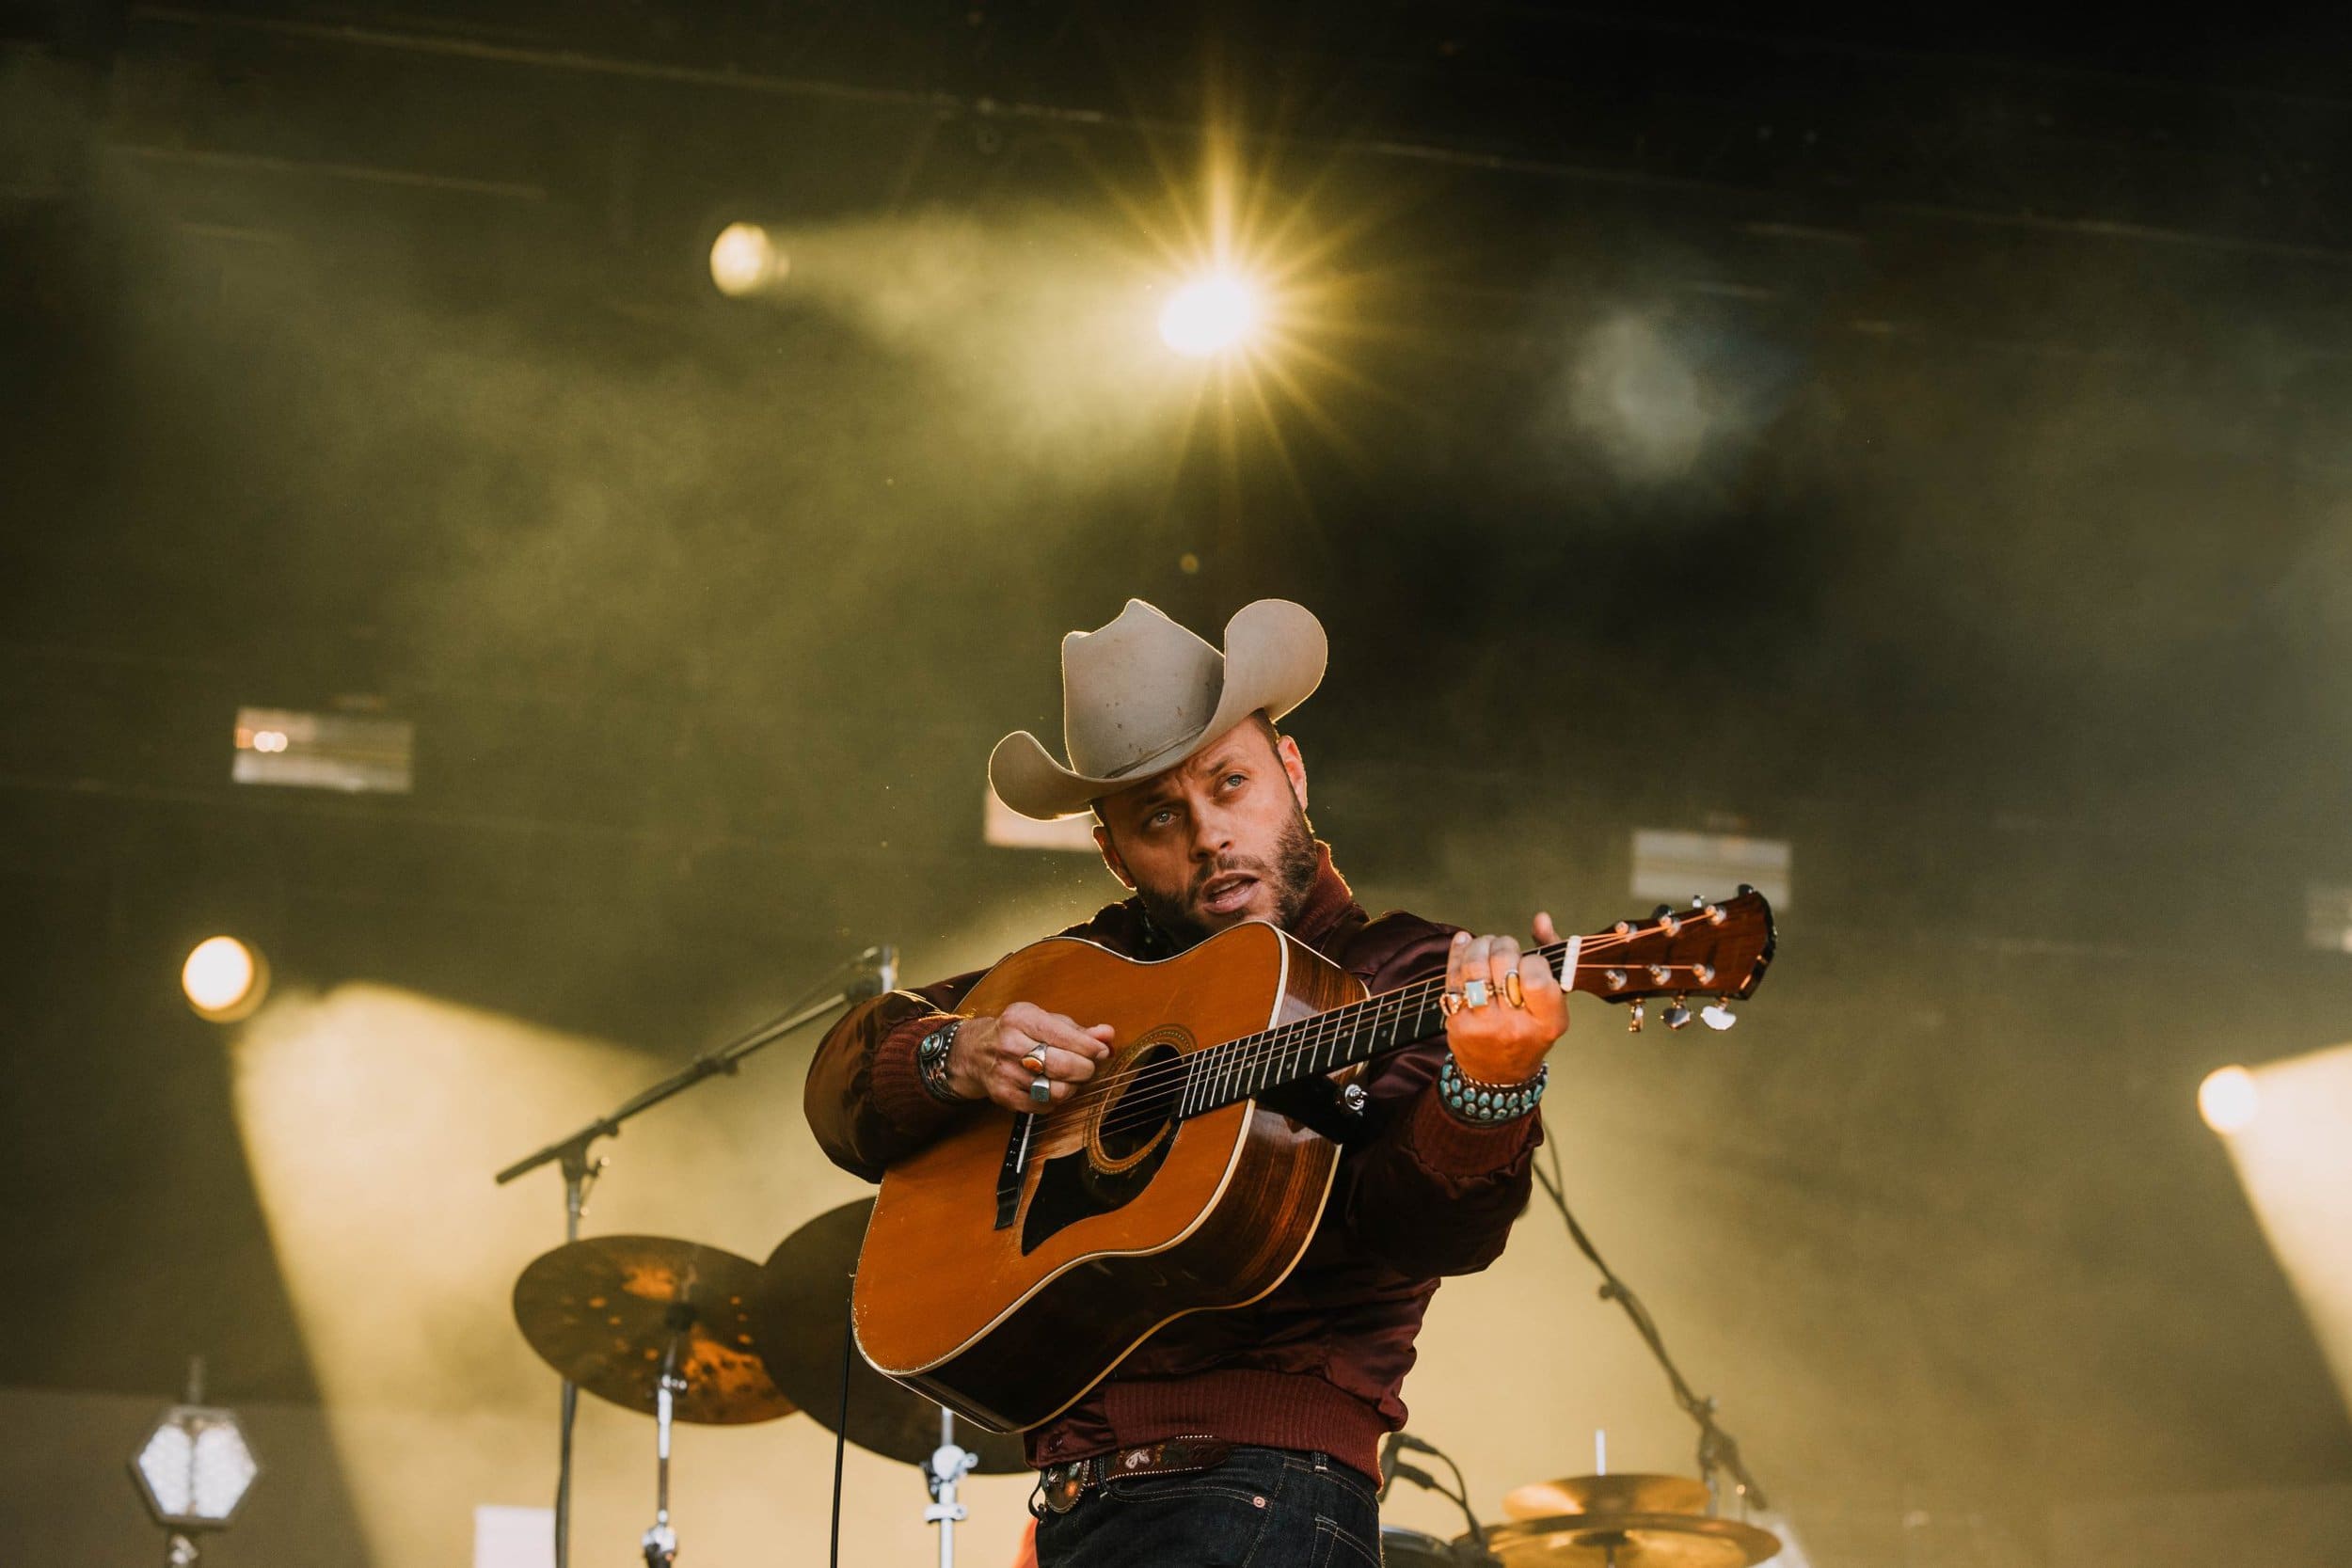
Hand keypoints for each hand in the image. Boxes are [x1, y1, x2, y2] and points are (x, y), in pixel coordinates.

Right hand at [949, 1002, 1115, 1112]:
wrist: (975, 1052)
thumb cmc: (1017, 1033)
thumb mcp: (1044, 1021)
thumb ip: (1079, 1030)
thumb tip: (1108, 1035)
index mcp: (1021, 1019)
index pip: (1065, 1036)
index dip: (1090, 1047)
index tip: (1101, 1051)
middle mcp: (1010, 1045)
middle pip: (1063, 1066)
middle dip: (1085, 1069)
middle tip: (1088, 1068)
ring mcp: (1005, 1073)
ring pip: (1056, 1090)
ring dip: (1072, 1087)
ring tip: (1070, 1079)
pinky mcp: (1004, 1096)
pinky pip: (1044, 1106)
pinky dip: (1055, 1100)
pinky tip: (1052, 1087)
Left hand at [1443, 912, 1570, 1084]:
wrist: (1499, 1073)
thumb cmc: (1531, 1030)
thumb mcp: (1553, 1003)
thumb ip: (1552, 956)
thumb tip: (1541, 918)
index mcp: (1547, 1023)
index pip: (1536, 978)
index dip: (1532, 960)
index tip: (1529, 963)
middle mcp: (1515, 1027)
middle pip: (1502, 965)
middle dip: (1503, 945)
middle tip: (1504, 946)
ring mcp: (1483, 1026)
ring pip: (1475, 967)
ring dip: (1480, 944)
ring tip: (1486, 944)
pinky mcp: (1457, 1022)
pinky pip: (1453, 977)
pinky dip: (1458, 952)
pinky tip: (1465, 942)